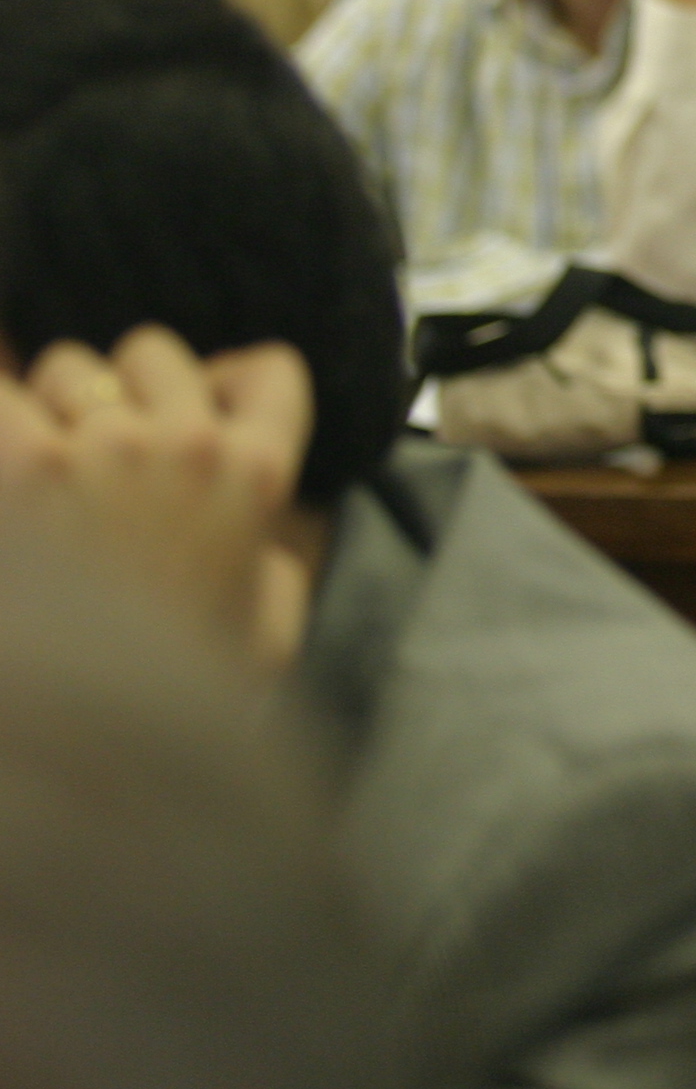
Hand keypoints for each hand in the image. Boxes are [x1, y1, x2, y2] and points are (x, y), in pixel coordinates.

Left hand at [0, 329, 315, 664]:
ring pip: (66, 364)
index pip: (269, 370)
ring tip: (37, 466)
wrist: (97, 736)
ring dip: (47, 401)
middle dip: (124, 393)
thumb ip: (275, 547)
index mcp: (257, 474)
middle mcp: (186, 444)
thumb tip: (264, 513)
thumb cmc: (176, 685)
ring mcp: (100, 447)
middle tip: (98, 448)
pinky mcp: (20, 462)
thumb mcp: (269, 618)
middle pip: (152, 353)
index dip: (232, 380)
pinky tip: (3, 433)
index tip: (203, 403)